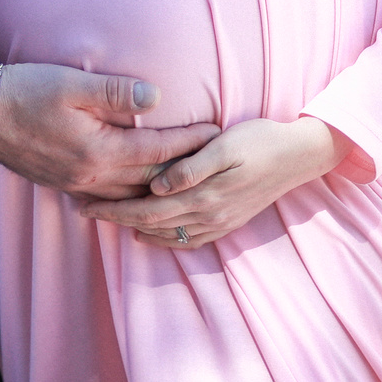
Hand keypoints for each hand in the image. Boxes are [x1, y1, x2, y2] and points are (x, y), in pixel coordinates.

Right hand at [0, 61, 221, 200]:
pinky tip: (138, 193)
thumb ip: (115, 92)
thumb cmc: (25, 91)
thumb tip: (156, 97)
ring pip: (129, 196)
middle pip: (149, 181)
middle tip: (213, 161)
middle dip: (183, 170)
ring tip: (185, 180)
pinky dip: (130, 197)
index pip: (157, 151)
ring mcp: (75, 184)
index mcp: (98, 151)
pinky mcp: (62, 184)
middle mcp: (90, 176)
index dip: (189, 141)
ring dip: (158, 189)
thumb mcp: (72, 84)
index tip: (216, 131)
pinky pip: (107, 199)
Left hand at [78, 116, 350, 246]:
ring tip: (107, 220)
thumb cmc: (259, 140)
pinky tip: (149, 234)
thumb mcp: (225, 145)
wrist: (298, 156)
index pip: (146, 208)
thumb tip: (158, 186)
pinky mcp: (226, 223)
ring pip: (165, 234)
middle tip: (82, 211)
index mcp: (202, 196)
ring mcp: (218, 224)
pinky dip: (162, 239)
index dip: (113, 208)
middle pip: (150, 224)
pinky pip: (187, 240)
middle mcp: (207, 216)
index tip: (84, 202)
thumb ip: (191, 167)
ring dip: (134, 229)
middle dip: (114, 219)